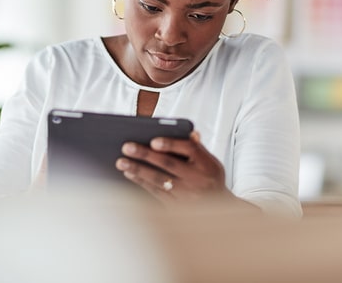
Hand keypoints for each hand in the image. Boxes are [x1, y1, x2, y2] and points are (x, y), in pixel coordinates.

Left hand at [115, 131, 231, 204]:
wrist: (219, 209)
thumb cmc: (209, 178)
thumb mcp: (210, 161)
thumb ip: (197, 147)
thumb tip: (190, 132)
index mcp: (206, 163)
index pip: (189, 149)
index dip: (171, 144)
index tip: (154, 141)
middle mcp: (197, 178)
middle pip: (169, 164)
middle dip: (146, 155)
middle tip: (127, 147)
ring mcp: (186, 194)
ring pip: (159, 180)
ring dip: (138, 170)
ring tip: (121, 162)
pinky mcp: (176, 206)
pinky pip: (156, 193)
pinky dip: (141, 183)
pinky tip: (130, 174)